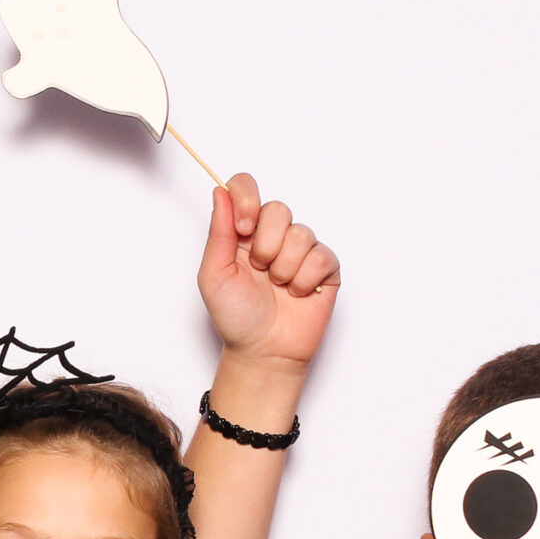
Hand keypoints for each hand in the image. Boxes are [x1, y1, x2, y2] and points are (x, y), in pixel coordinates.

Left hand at [198, 174, 339, 370]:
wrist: (263, 351)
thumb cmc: (236, 316)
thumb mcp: (214, 274)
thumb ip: (219, 231)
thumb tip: (221, 192)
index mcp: (243, 232)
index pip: (246, 187)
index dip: (247, 199)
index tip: (243, 229)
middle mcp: (273, 236)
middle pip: (278, 208)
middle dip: (266, 245)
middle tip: (259, 270)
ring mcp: (301, 250)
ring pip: (301, 233)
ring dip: (284, 267)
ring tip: (277, 286)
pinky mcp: (325, 268)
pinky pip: (321, 256)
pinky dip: (305, 280)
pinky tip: (297, 294)